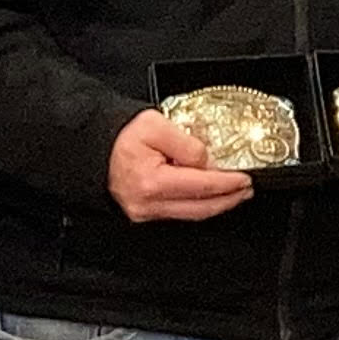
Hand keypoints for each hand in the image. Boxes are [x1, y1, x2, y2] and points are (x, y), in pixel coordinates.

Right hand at [107, 109, 255, 223]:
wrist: (91, 145)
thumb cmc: (119, 135)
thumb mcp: (156, 125)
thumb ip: (187, 145)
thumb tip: (208, 163)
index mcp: (151, 183)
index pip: (202, 187)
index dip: (228, 184)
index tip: (246, 178)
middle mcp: (147, 204)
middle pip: (201, 208)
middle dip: (229, 199)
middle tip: (248, 189)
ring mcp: (144, 212)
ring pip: (191, 214)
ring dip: (217, 204)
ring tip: (236, 193)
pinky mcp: (143, 213)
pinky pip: (178, 212)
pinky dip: (199, 204)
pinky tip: (211, 196)